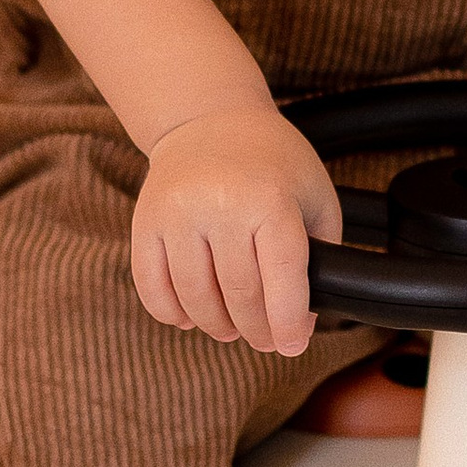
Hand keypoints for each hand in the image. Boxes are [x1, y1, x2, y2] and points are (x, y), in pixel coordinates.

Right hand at [132, 103, 344, 358]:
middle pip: (239, 294)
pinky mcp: (145, 222)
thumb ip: (321, 257)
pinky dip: (171, 313)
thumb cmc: (273, 165)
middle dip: (257, 330)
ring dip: (217, 326)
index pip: (282, 275)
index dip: (288, 321)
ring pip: (195, 298)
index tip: (291, 345)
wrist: (211, 121)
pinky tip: (190, 316)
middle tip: (266, 339)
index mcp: (270, 197)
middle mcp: (221, 202)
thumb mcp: (315, 197)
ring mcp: (177, 212)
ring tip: (231, 328)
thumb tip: (301, 323)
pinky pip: (152, 287)